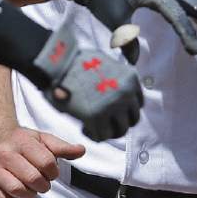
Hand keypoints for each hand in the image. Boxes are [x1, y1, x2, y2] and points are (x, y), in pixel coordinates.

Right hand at [0, 127, 85, 197]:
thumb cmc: (22, 141)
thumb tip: (81, 150)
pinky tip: (20, 193)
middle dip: (43, 185)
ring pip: (17, 190)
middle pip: (33, 179)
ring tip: (31, 188)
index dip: (54, 172)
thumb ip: (62, 147)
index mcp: (21, 141)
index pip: (46, 163)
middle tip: (42, 182)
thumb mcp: (42, 139)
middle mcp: (4, 153)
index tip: (51, 172)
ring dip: (30, 195)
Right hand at [32, 25, 143, 140]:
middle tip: (104, 123)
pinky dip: (94, 135)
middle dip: (118, 123)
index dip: (125, 110)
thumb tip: (113, 91)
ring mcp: (113, 106)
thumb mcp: (104, 61)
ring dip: (107, 131)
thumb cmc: (75, 61)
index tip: (113, 111)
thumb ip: (114, 77)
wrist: (59, 62)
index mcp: (130, 79)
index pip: (137, 103)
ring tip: (93, 126)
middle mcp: (126, 93)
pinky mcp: (97, 117)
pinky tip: (84, 127)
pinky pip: (102, 136)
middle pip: (132, 119)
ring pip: (120, 130)